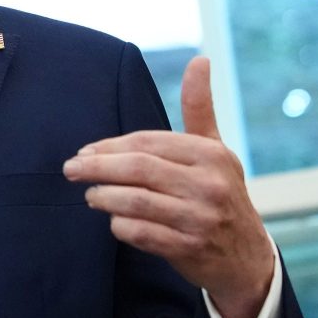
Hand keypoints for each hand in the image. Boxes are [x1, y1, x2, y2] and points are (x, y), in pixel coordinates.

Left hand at [62, 56, 272, 317]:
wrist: (246, 257)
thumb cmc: (220, 193)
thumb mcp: (216, 149)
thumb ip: (199, 107)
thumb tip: (199, 59)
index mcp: (211, 155)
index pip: (148, 142)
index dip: (110, 146)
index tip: (85, 150)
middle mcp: (208, 184)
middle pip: (138, 169)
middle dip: (97, 167)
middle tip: (71, 169)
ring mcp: (200, 218)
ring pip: (135, 202)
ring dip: (103, 197)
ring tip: (90, 195)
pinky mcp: (189, 248)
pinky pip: (141, 233)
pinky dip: (120, 226)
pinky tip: (113, 221)